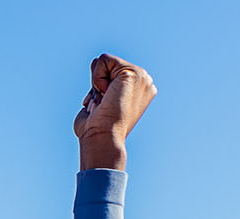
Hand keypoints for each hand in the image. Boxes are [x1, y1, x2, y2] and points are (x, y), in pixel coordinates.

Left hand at [74, 53, 154, 169]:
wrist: (102, 137)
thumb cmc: (95, 128)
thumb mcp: (97, 102)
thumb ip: (100, 84)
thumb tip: (95, 62)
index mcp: (139, 90)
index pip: (112, 74)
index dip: (99, 89)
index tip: (102, 107)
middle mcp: (144, 82)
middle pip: (109, 66)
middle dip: (97, 84)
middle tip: (103, 104)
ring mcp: (142, 77)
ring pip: (106, 61)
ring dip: (96, 83)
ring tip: (105, 101)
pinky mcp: (133, 73)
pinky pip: (104, 60)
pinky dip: (96, 78)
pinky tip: (106, 94)